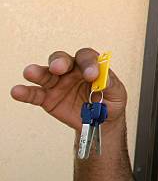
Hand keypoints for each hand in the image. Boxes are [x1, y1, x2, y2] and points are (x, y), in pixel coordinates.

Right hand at [10, 48, 127, 131]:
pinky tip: (17, 91)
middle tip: (59, 68)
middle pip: (63, 60)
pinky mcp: (47, 98)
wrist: (102, 122)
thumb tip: (103, 79)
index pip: (87, 58)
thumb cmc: (110, 102)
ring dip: (38, 72)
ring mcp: (58, 83)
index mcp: (90, 66)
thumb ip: (110, 85)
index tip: (92, 75)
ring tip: (30, 72)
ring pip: (46, 74)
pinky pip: (35, 94)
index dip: (89, 64)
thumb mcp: (117, 94)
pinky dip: (25, 92)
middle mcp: (72, 71)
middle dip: (60, 62)